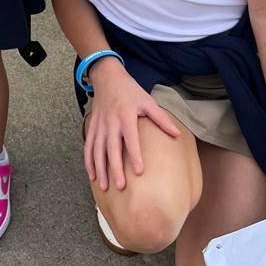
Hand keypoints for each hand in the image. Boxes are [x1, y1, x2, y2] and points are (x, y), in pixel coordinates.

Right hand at [85, 58, 179, 190]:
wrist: (107, 78)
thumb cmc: (130, 91)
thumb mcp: (147, 101)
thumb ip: (161, 119)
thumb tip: (177, 134)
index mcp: (126, 116)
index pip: (131, 139)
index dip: (135, 155)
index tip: (139, 171)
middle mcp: (111, 122)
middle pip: (112, 149)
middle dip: (115, 168)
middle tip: (120, 186)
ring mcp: (99, 126)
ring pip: (97, 151)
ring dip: (100, 169)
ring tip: (105, 187)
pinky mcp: (92, 127)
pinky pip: (88, 146)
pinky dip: (89, 161)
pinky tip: (92, 175)